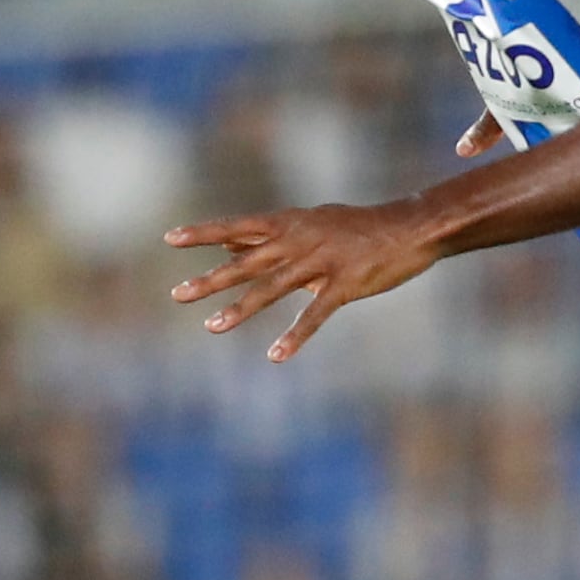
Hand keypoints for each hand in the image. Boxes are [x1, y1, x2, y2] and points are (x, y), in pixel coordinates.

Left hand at [165, 200, 441, 362]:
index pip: (238, 226)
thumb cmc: (356, 227)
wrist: (408, 227)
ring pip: (272, 288)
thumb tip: (226, 245)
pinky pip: (314, 314)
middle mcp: (299, 240)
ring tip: (212, 326)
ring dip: (240, 309)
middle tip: (177, 295)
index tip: (170, 239)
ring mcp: (321, 262)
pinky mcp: (344, 284)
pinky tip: (276, 355)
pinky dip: (295, 336)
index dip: (204, 233)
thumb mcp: (308, 224)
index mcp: (290, 224)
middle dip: (211, 280)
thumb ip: (267, 237)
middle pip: (247, 262)